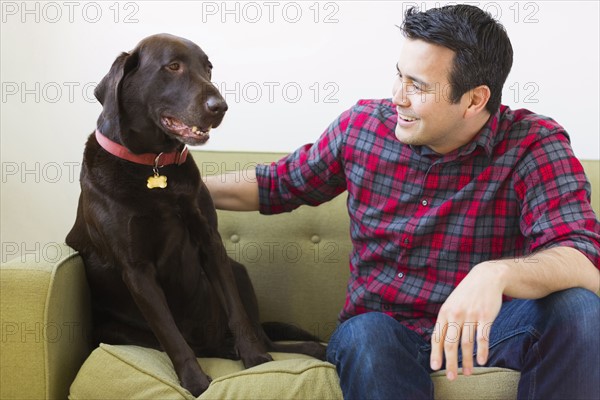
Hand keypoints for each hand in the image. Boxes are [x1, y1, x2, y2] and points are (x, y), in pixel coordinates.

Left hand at [430, 262, 505, 379]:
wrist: (486, 277)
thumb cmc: (466, 294)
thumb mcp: (451, 304)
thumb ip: (446, 322)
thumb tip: (439, 343)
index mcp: (444, 313)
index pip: (437, 337)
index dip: (435, 354)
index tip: (435, 368)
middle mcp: (455, 315)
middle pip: (450, 344)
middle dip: (450, 363)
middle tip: (451, 378)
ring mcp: (471, 315)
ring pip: (466, 344)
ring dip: (466, 361)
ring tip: (467, 373)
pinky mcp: (486, 316)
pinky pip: (483, 338)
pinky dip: (482, 351)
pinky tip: (482, 361)